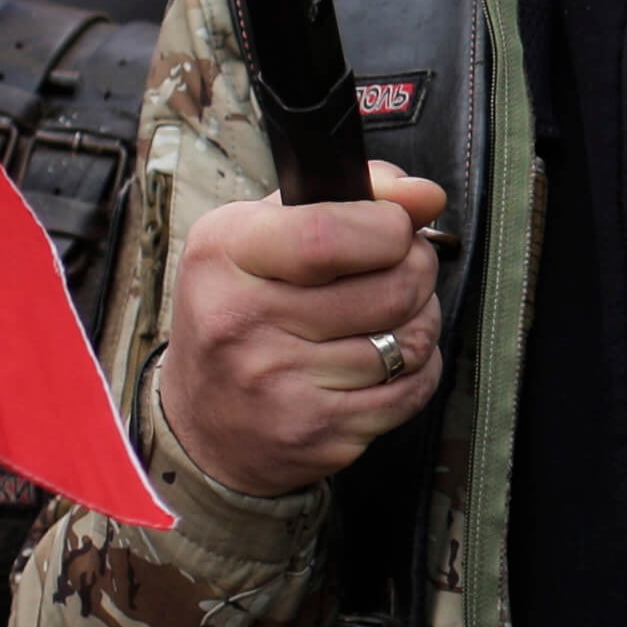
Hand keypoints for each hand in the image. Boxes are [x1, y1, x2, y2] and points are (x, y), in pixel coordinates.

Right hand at [160, 166, 452, 496]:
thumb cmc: (244, 308)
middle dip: (419, 272)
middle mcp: (240, 320)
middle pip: (393, 288)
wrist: (201, 421)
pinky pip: (412, 389)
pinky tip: (386, 363)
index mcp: (224, 255)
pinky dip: (418, 369)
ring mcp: (277, 383)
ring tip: (390, 317)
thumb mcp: (266, 234)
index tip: (395, 228)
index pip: (328, 235)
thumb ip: (348, 198)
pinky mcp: (313, 431)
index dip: (389, 228)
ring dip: (421, 322)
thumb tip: (425, 195)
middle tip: (402, 271)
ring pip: (411, 340)